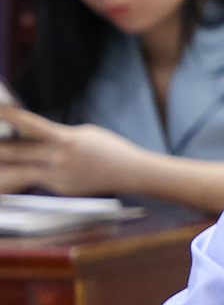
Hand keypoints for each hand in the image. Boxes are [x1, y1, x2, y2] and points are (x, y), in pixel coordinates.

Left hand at [0, 107, 146, 195]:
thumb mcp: (82, 134)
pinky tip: (11, 179)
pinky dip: (26, 176)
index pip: (29, 123)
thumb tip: (31, 137)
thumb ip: (57, 135)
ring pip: (20, 173)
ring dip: (4, 169)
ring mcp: (59, 176)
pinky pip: (38, 181)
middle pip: (16, 153)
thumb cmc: (108, 148)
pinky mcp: (62, 188)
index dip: (8, 115)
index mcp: (65, 138)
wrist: (130, 172)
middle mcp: (58, 158)